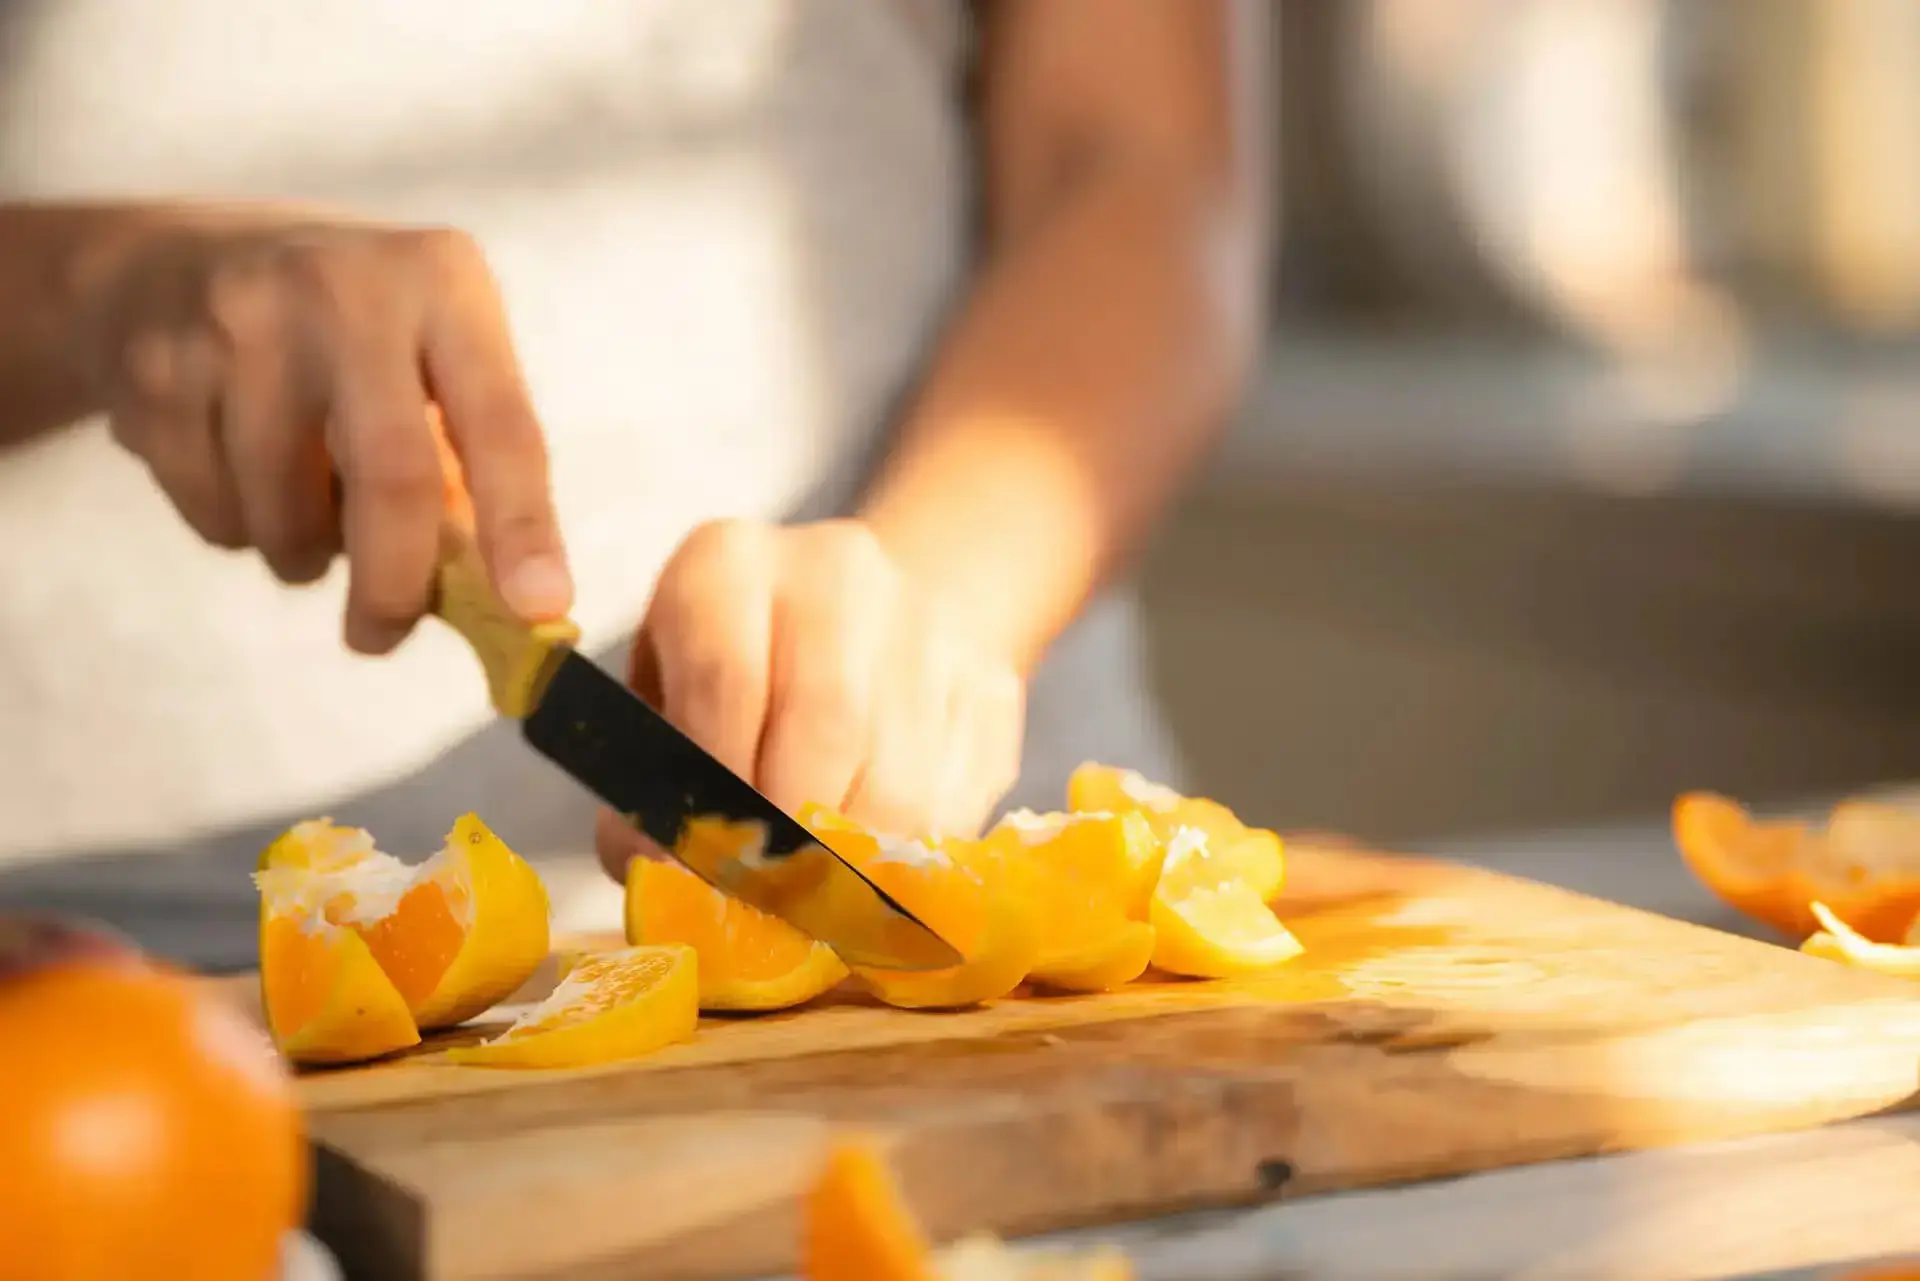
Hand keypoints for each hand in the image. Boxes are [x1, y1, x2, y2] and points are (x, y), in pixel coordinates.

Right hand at [83, 216, 569, 652]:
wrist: (167, 261)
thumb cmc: (344, 332)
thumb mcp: (427, 354)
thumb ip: (468, 463)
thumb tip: (509, 602)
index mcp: (442, 282)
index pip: (502, 425)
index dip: (524, 526)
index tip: (540, 608)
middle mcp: (344, 288)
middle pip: (392, 478)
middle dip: (395, 585)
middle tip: (382, 635)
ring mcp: (240, 323)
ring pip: (288, 515)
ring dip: (304, 556)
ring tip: (305, 516)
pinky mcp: (156, 370)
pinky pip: (215, 514)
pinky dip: (240, 531)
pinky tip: (240, 474)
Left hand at [594, 519, 1025, 878]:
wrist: (866, 615)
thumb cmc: (735, 675)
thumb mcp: (666, 697)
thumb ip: (651, 779)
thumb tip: (656, 870)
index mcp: (728, 566)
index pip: (727, 679)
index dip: (715, 790)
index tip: (705, 866)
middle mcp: (836, 573)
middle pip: (828, 726)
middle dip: (794, 836)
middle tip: (771, 898)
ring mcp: (927, 624)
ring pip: (901, 779)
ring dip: (856, 864)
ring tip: (822, 902)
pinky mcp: (991, 685)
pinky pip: (959, 800)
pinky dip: (916, 860)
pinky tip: (878, 875)